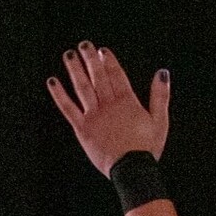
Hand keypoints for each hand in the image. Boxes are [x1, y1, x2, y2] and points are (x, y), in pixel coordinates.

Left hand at [47, 42, 169, 176]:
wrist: (132, 170)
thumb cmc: (147, 148)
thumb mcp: (160, 121)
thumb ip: (160, 95)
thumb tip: (162, 73)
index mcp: (127, 102)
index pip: (116, 74)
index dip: (108, 61)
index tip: (101, 51)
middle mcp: (109, 104)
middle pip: (98, 76)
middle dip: (90, 59)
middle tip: (84, 45)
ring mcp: (94, 116)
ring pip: (82, 87)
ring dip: (75, 69)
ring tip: (69, 55)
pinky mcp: (83, 128)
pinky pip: (68, 108)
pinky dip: (59, 94)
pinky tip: (53, 82)